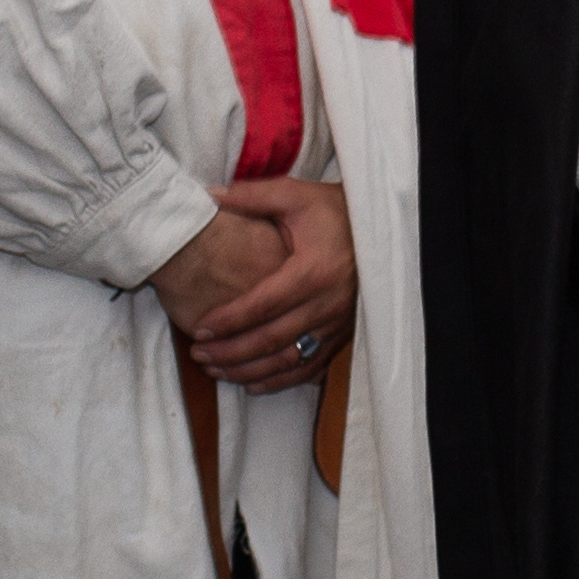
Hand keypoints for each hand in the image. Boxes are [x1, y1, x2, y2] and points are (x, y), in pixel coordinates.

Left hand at [165, 175, 356, 390]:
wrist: (380, 228)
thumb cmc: (334, 211)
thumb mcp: (295, 195)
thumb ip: (251, 197)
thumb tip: (207, 196)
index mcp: (314, 272)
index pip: (263, 306)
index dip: (228, 321)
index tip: (199, 329)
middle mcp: (328, 304)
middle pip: (271, 340)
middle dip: (230, 352)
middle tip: (197, 354)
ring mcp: (338, 325)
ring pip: (288, 361)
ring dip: (249, 371)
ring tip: (215, 370)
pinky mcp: (343, 335)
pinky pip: (310, 368)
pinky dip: (279, 380)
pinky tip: (252, 383)